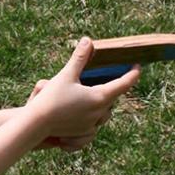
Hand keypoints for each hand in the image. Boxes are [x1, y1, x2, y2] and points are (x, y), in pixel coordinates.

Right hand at [25, 37, 139, 138]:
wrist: (36, 124)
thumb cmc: (51, 98)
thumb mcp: (66, 75)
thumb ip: (79, 58)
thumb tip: (88, 40)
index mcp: (99, 97)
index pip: (123, 84)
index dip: (132, 74)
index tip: (138, 66)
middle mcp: (99, 113)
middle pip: (113, 99)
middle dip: (114, 89)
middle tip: (114, 79)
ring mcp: (91, 125)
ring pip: (105, 114)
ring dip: (104, 105)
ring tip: (99, 97)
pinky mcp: (82, 134)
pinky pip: (94, 127)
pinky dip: (93, 119)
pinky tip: (87, 114)